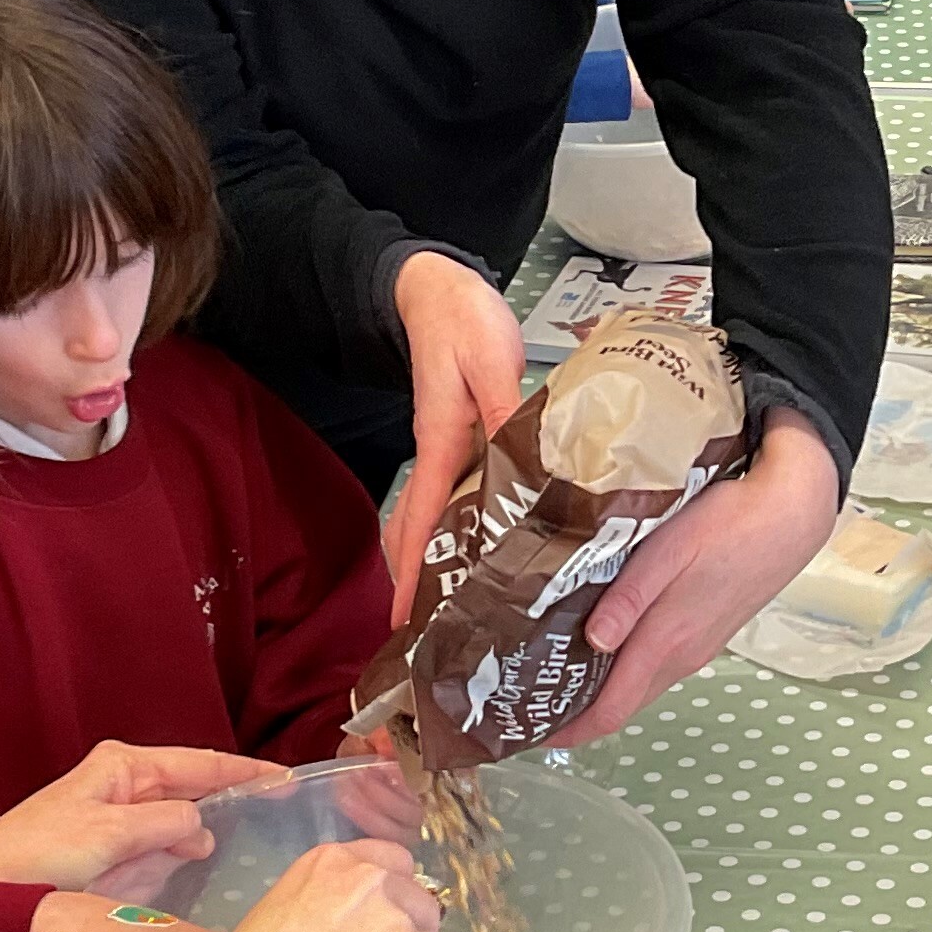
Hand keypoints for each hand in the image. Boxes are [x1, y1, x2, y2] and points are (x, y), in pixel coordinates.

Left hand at [0, 741, 284, 898]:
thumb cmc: (39, 856)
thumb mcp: (111, 835)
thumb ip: (165, 823)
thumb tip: (202, 822)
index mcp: (124, 765)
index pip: (200, 762)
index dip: (246, 771)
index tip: (287, 780)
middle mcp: (123, 783)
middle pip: (192, 784)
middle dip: (233, 794)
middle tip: (283, 813)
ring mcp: (115, 815)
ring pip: (177, 815)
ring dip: (209, 825)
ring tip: (256, 838)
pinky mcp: (108, 847)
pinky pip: (159, 841)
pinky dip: (182, 847)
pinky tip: (203, 862)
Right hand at [387, 251, 529, 630]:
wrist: (436, 290)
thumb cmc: (461, 321)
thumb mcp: (489, 361)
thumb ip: (505, 410)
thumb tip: (525, 464)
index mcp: (441, 445)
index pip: (423, 521)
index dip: (416, 572)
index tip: (406, 620)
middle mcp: (438, 458)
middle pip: (421, 536)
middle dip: (423, 587)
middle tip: (438, 640)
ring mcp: (449, 454)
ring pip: (438, 523)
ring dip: (443, 565)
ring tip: (465, 613)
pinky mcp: (465, 444)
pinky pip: (460, 501)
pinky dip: (467, 533)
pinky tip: (494, 551)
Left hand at [550, 409, 842, 744]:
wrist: (792, 514)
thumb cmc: (729, 522)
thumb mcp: (669, 551)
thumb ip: (628, 599)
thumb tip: (591, 643)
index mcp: (667, 641)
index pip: (610, 709)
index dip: (568, 731)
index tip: (527, 734)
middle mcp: (683, 656)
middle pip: (622, 704)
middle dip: (575, 714)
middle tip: (528, 702)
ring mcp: (699, 647)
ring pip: (640, 684)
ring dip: (601, 691)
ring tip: (555, 673)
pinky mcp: (708, 632)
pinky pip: (658, 666)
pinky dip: (625, 669)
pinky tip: (605, 644)